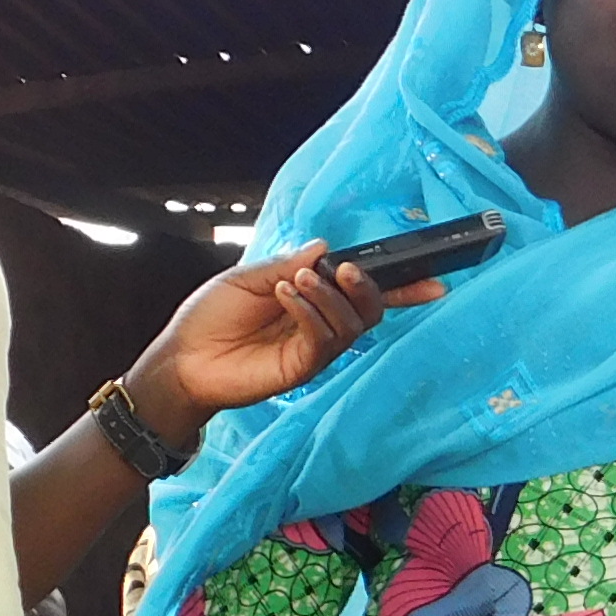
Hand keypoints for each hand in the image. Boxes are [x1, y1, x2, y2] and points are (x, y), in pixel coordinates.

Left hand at [124, 242, 437, 445]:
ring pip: (352, 323)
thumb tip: (325, 248)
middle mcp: (321, 324)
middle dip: (369, 287)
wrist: (183, 358)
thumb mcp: (248, 278)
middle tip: (346, 270)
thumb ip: (288, 263)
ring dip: (329, 295)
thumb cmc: (210, 317)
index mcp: (312, 299)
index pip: (362, 292)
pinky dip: (311, 311)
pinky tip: (287, 297)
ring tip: (296, 282)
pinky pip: (324, 338)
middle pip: (370, 309)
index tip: (432, 278)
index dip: (399, 286)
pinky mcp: (302, 367)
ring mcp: (314, 348)